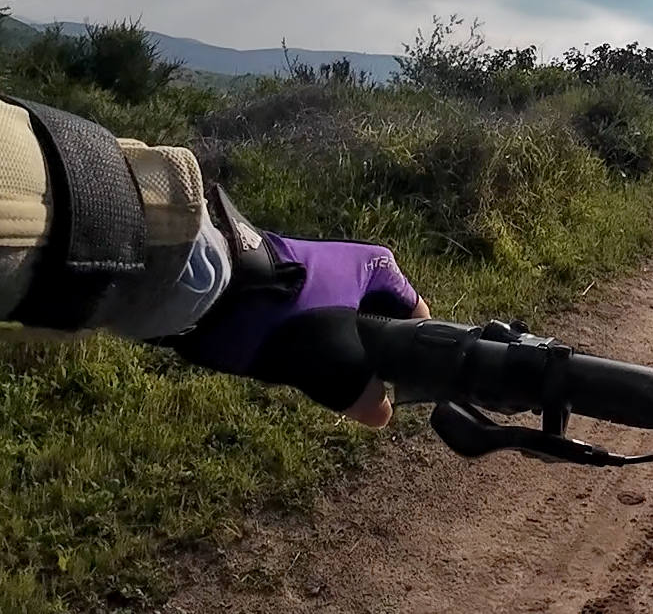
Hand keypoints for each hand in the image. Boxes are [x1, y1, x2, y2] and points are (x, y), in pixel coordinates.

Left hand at [158, 186, 429, 426]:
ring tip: (323, 381)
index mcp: (379, 268)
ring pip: (344, 326)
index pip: (415, 317)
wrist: (211, 291)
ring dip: (337, 352)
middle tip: (359, 390)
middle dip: (369, 357)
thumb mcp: (333, 364)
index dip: (410, 355)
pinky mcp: (288, 285)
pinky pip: (314, 322)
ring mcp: (319, 271)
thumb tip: (381, 414)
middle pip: (378, 324)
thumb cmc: (285, 319)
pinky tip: (296, 365)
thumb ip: (363, 392)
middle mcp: (355, 262)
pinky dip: (310, 343)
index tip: (397, 387)